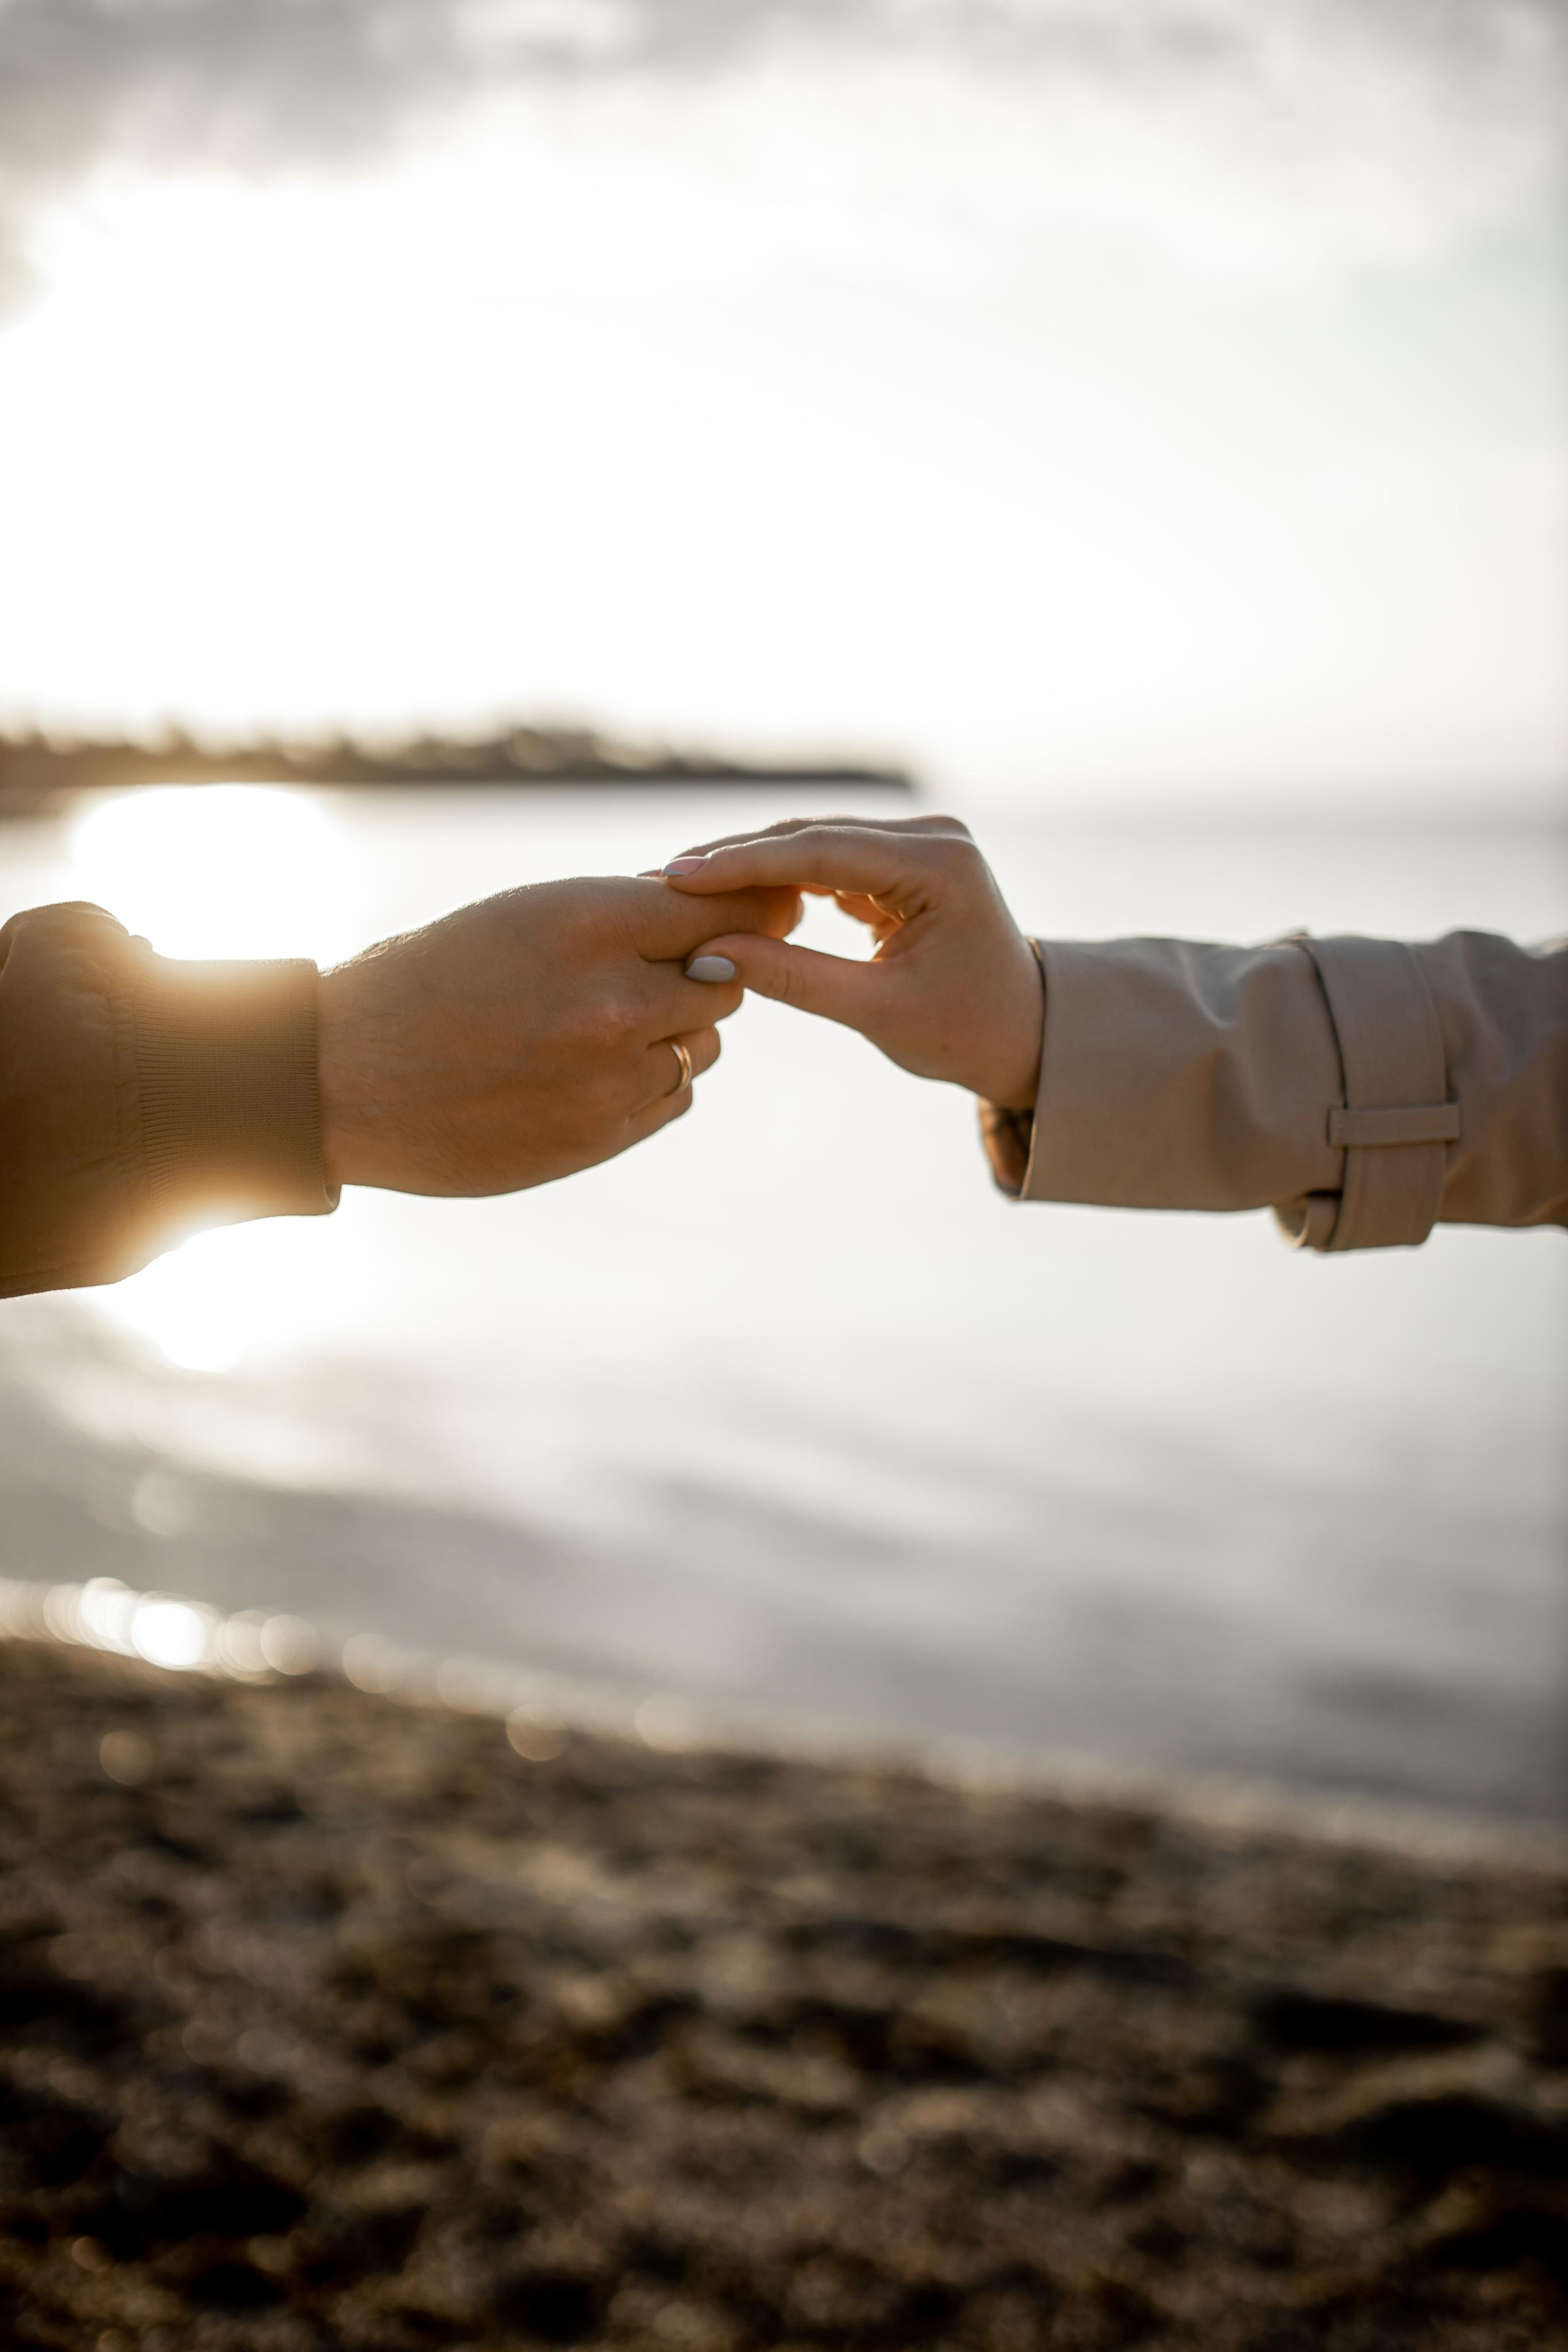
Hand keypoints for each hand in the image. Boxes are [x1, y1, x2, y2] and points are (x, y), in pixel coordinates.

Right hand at [316, 875, 799, 1193]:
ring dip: (675, 1030)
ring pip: (704, 1042)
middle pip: (726, 978)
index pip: (723, 909)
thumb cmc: (426, 978)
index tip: (768, 909)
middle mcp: (611, 999)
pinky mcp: (600, 1135)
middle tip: (655, 969)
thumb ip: (622, 914)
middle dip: (701, 970)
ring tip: (600, 1024)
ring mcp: (609, 1076)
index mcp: (587, 921)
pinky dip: (652, 1080)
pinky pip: (675, 1096)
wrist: (341, 1079)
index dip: (754, 909)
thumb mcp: (520, 916)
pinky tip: (591, 1070)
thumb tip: (720, 906)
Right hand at [661, 815, 1043, 1107]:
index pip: (822, 852)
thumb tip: (707, 955)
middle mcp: (932, 837)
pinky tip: (723, 894)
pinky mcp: (902, 860)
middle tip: (658, 880)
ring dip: (750, 866)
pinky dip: (778, 879)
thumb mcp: (877, 1012)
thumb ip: (794, 977)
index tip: (676, 876)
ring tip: (678, 888)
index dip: (743, 862)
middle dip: (736, 859)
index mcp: (940, 866)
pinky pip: (826, 861)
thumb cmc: (964, 1032)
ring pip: (813, 844)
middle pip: (812, 836)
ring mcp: (918, 843)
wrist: (1025, 1036)